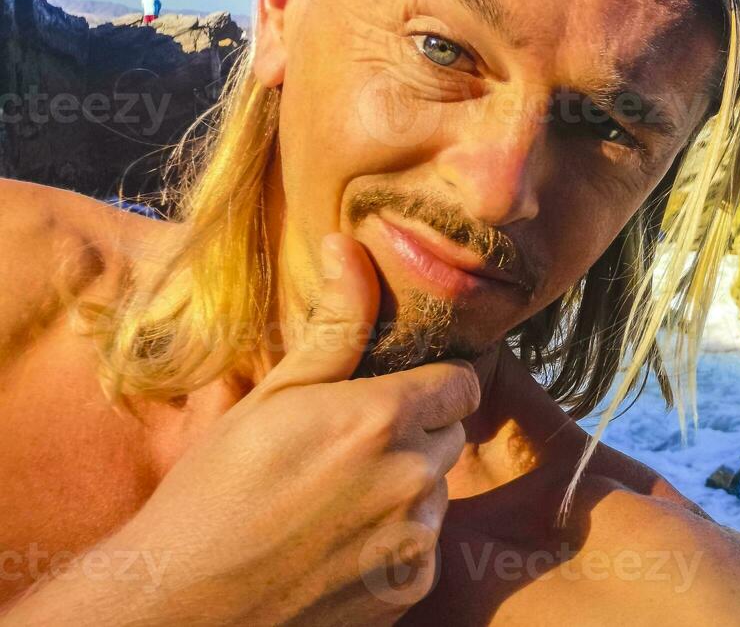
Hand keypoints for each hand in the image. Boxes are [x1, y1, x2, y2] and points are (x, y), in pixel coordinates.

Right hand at [6, 233, 479, 624]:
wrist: (179, 604)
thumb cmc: (214, 492)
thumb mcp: (270, 397)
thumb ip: (333, 326)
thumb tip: (351, 247)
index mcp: (382, 418)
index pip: (461, 383)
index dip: (428, 385)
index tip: (391, 395)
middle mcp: (413, 476)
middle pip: (450, 437)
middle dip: (413, 436)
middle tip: (346, 452)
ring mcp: (416, 538)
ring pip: (438, 493)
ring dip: (405, 492)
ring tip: (334, 504)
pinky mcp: (413, 588)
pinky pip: (425, 549)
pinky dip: (394, 546)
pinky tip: (337, 548)